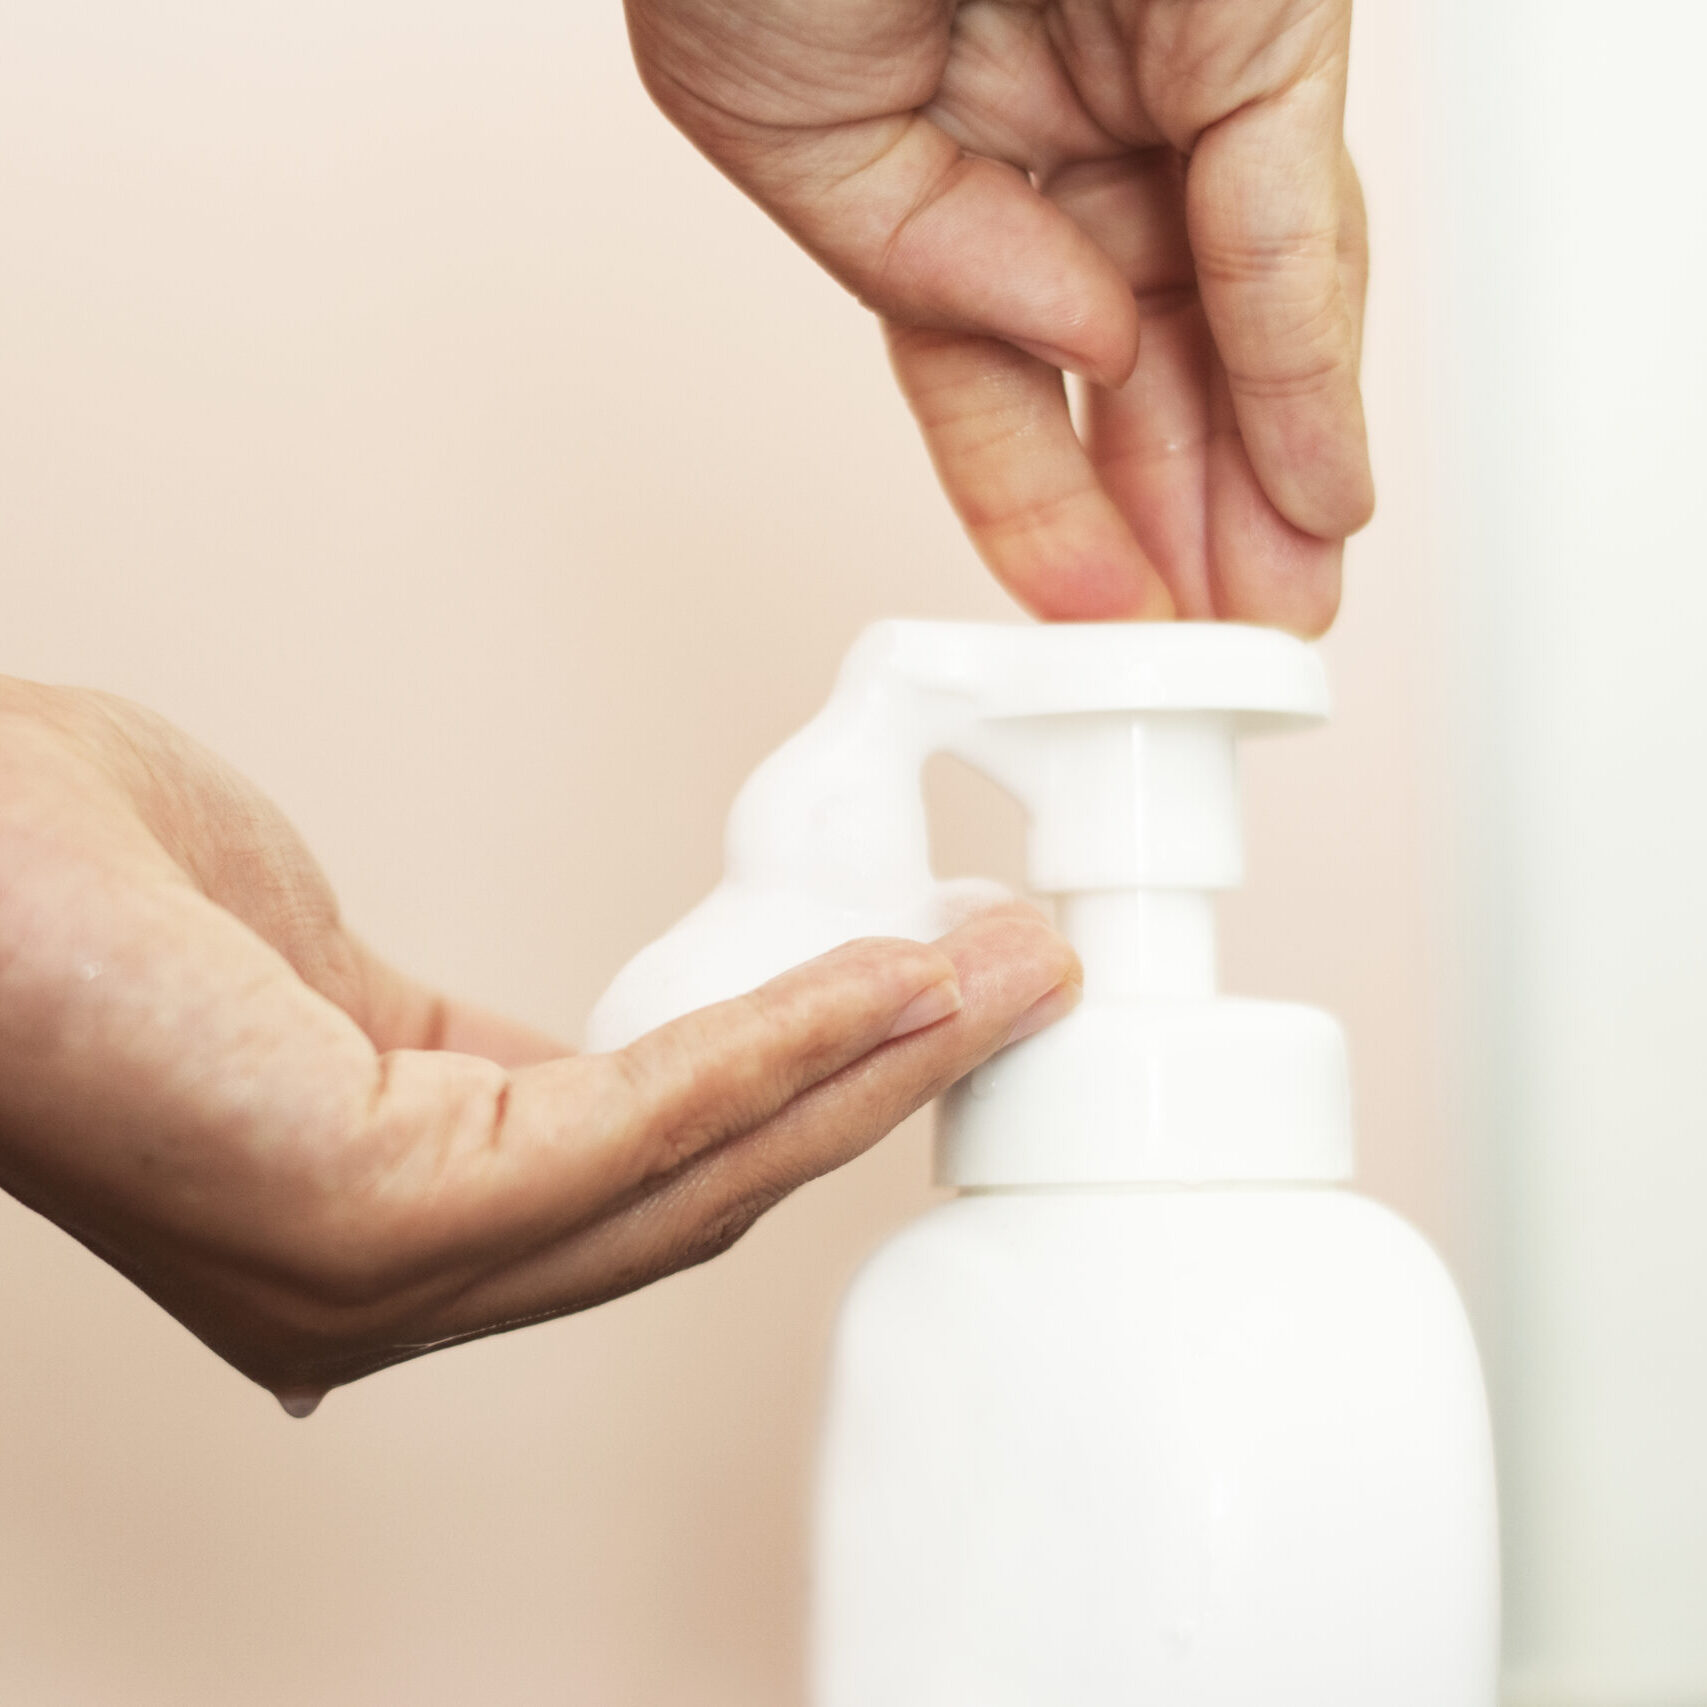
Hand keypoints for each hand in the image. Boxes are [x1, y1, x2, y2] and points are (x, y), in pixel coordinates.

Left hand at [0, 681, 1077, 1411]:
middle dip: (885, 1084)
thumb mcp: (346, 993)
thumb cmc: (88, 903)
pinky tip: (889, 981)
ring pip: (701, 1173)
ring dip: (872, 1065)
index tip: (926, 1012)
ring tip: (998, 973)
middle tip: (1022, 982)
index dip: (812, 1099)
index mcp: (395, 1229)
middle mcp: (396, 1288)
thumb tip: (634, 1067)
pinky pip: (639, 1123)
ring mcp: (387, 1273)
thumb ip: (495, 1051)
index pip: (652, 1182)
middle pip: (708, 1190)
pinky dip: (783, 1050)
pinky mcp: (378, 1219)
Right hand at [627, 0, 1368, 632]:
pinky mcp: (1260, 26)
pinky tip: (1311, 491)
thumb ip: (920, 266)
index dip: (1044, 505)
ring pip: (1230, 326)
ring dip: (1251, 487)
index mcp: (947, 154)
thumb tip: (1069, 344)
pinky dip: (1298, 364)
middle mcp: (1071, 130)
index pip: (1004, 374)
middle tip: (1207, 655)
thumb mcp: (777, 125)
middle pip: (1140, 373)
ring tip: (1267, 617)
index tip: (1085, 619)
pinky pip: (1281, 223)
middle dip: (1174, 527)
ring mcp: (1170, 78)